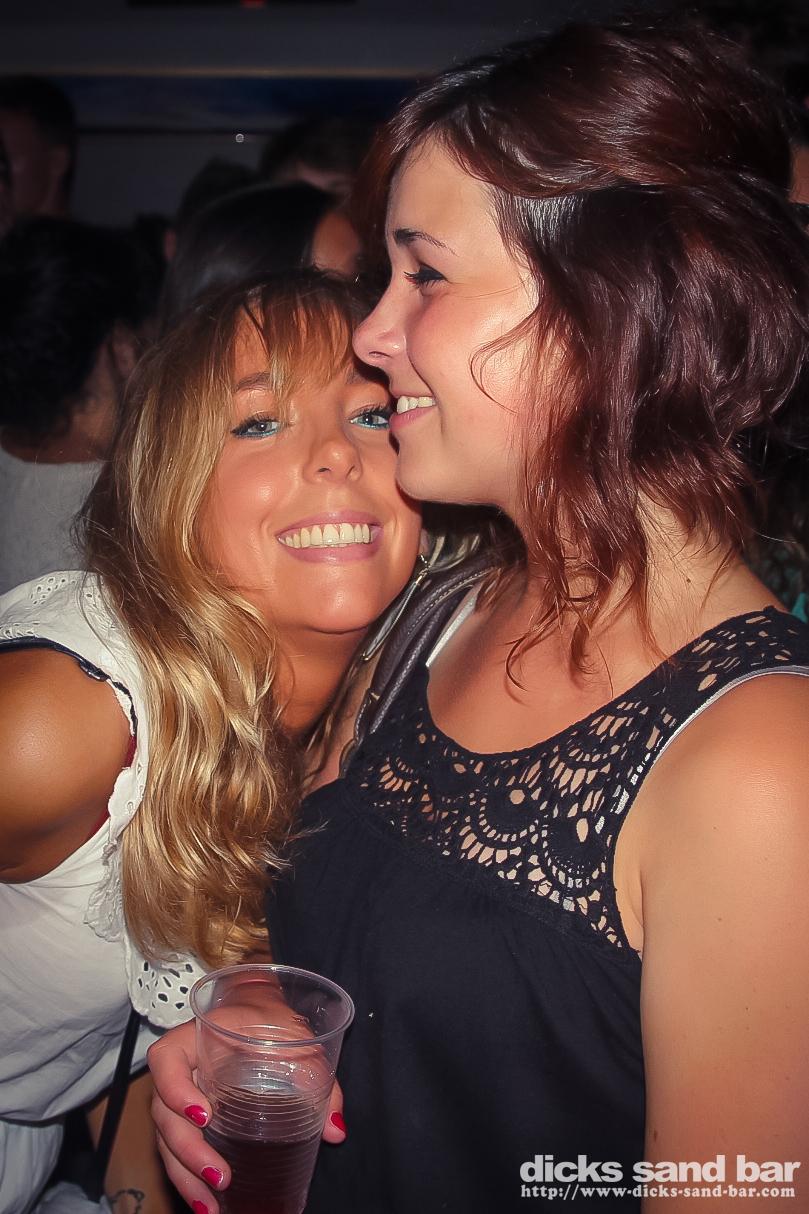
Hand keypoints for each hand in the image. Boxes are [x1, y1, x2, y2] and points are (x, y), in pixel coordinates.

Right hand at [148, 1018, 345, 1213]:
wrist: (258, 1014)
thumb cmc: (271, 1021)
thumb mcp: (295, 1037)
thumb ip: (318, 1078)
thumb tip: (335, 1130)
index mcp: (196, 1037)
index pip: (166, 1059)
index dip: (175, 1088)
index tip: (204, 1115)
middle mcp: (181, 1069)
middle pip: (164, 1112)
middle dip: (187, 1151)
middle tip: (218, 1176)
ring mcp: (179, 1096)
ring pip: (166, 1139)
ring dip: (184, 1175)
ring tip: (209, 1205)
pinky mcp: (187, 1119)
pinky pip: (176, 1150)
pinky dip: (187, 1178)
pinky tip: (205, 1202)